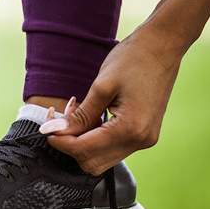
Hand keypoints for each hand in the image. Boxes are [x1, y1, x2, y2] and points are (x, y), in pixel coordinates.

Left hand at [40, 22, 184, 174]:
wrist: (163, 46)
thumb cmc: (133, 59)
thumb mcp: (101, 86)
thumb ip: (78, 115)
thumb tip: (52, 132)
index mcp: (131, 129)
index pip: (84, 150)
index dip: (61, 141)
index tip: (46, 128)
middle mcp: (140, 141)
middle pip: (92, 162)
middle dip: (70, 144)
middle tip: (60, 119)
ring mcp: (144, 139)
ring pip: (101, 157)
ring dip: (82, 141)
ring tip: (74, 113)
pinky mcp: (143, 134)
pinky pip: (112, 147)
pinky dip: (95, 137)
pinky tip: (89, 115)